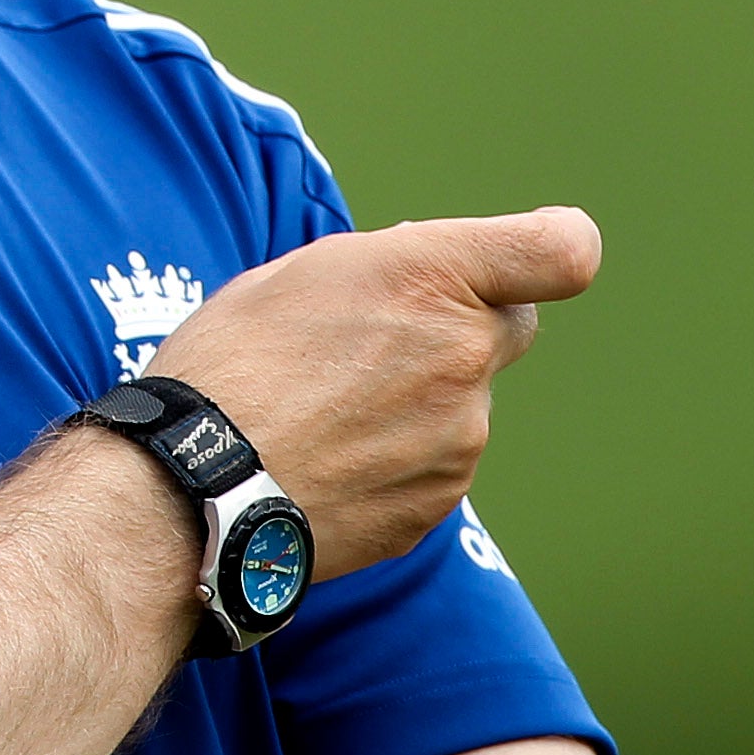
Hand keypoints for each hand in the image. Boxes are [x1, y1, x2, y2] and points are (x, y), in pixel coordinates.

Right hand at [144, 208, 597, 577]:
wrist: (190, 488)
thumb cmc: (226, 367)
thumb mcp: (293, 277)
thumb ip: (385, 272)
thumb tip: (429, 283)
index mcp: (428, 278)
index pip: (563, 252)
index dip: (550, 250)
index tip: (522, 265)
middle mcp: (463, 355)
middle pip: (507, 329)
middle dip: (457, 329)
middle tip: (370, 347)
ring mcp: (460, 437)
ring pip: (460, 405)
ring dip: (411, 404)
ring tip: (317, 417)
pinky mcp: (438, 503)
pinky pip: (431, 468)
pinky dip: (390, 463)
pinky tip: (321, 462)